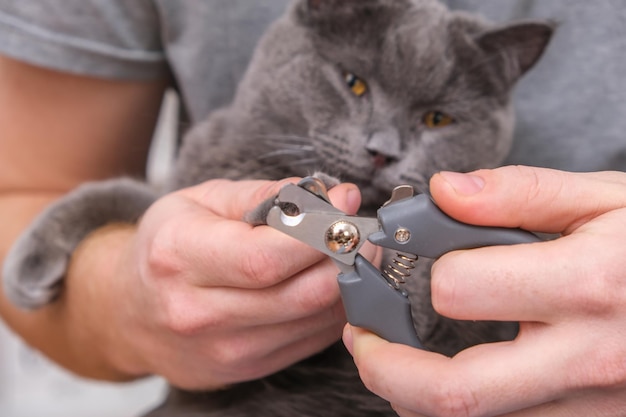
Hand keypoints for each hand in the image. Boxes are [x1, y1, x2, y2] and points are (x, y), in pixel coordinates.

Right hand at [61, 178, 376, 389]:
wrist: (129, 311)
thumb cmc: (167, 246)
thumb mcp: (201, 201)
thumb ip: (264, 194)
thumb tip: (327, 194)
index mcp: (179, 258)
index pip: (263, 258)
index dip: (317, 232)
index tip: (346, 204)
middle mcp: (198, 313)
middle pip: (298, 295)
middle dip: (346, 257)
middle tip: (363, 228)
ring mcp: (224, 350)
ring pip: (312, 320)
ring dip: (348, 283)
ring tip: (355, 251)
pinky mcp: (245, 368)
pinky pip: (309, 340)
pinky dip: (332, 310)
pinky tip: (333, 281)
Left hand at [343, 166, 625, 416]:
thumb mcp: (607, 197)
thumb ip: (519, 192)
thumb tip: (445, 191)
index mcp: (587, 285)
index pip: (460, 290)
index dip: (419, 271)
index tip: (401, 257)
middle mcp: (587, 358)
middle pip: (455, 392)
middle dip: (385, 369)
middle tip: (362, 341)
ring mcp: (592, 403)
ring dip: (414, 394)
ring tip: (395, 357)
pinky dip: (463, 406)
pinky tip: (455, 372)